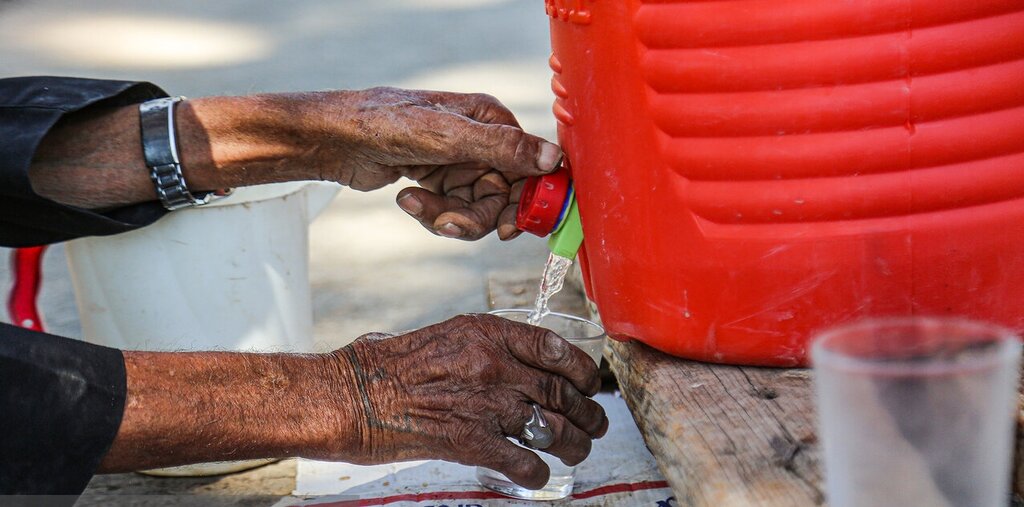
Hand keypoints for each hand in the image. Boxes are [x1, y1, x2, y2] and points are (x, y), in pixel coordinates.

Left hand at [311, 87, 561, 240]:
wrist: (334, 138)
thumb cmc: (388, 124)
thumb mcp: (449, 137)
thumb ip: (503, 149)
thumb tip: (554, 158)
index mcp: (491, 121)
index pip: (529, 167)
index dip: (526, 201)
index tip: (511, 227)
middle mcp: (481, 141)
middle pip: (503, 197)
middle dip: (476, 216)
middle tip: (450, 224)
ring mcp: (459, 163)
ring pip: (476, 210)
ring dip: (447, 216)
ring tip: (416, 204)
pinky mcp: (439, 180)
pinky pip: (453, 211)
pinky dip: (432, 213)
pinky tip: (408, 199)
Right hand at [321, 314, 607, 489]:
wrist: (352, 394)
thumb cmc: (392, 366)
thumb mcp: (448, 337)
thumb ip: (490, 348)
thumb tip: (525, 366)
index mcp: (487, 334)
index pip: (554, 349)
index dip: (582, 370)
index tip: (589, 383)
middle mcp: (492, 365)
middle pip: (560, 393)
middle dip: (587, 413)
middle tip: (594, 425)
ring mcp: (482, 403)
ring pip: (551, 428)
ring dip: (572, 445)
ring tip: (577, 452)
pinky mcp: (468, 441)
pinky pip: (521, 460)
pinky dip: (537, 472)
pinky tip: (538, 475)